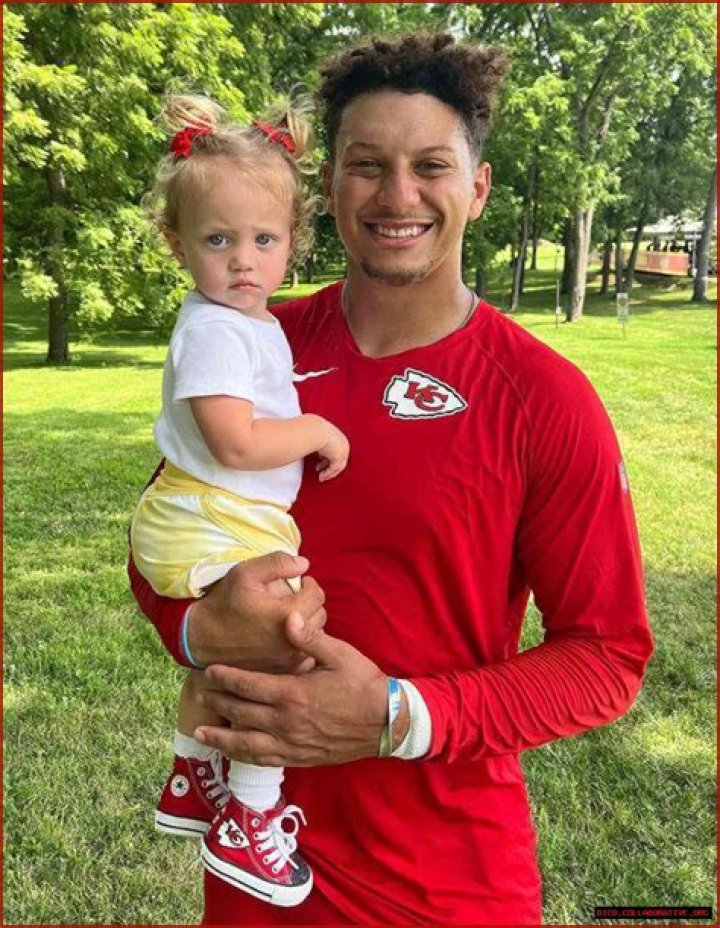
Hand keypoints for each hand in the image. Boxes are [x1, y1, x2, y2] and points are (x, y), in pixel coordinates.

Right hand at [186, 553, 326, 672]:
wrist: (203, 639)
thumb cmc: (224, 603)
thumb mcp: (244, 573)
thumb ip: (277, 563)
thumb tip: (304, 564)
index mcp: (288, 614)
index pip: (317, 595)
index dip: (309, 584)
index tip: (300, 582)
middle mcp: (293, 639)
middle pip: (320, 615)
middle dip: (310, 603)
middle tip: (295, 597)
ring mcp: (289, 658)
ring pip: (315, 636)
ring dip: (308, 622)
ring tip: (291, 615)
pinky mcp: (283, 670)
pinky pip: (306, 654)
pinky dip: (301, 643)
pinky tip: (287, 635)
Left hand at [194, 613, 407, 765]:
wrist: (386, 722)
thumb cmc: (363, 684)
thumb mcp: (340, 654)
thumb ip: (311, 638)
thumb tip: (288, 619)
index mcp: (293, 693)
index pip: (248, 685)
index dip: (225, 678)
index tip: (208, 671)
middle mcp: (286, 722)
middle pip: (241, 712)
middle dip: (217, 702)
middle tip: (198, 694)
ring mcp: (292, 743)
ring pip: (246, 742)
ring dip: (221, 737)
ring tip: (201, 733)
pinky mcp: (299, 758)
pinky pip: (263, 759)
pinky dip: (243, 756)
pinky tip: (233, 752)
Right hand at [316, 421, 349, 481]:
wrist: (315, 430)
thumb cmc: (314, 430)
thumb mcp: (317, 434)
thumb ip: (316, 440)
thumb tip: (307, 442)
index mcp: (340, 437)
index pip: (337, 450)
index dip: (329, 456)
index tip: (320, 460)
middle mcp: (344, 444)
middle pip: (340, 460)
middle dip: (330, 467)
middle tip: (322, 472)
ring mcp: (342, 451)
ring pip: (338, 467)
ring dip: (329, 473)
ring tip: (321, 477)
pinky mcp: (338, 457)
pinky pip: (333, 469)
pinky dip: (327, 474)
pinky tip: (320, 476)